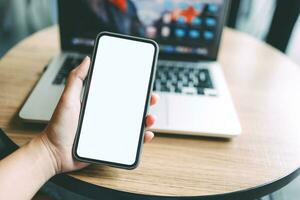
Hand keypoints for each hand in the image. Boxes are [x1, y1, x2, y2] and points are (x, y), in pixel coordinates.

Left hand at [39, 56, 157, 173]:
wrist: (54, 153)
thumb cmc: (58, 127)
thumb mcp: (67, 99)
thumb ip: (76, 79)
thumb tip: (86, 60)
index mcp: (99, 103)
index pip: (120, 93)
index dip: (134, 88)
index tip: (143, 82)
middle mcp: (107, 116)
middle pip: (131, 107)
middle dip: (145, 102)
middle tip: (152, 98)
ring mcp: (110, 130)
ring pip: (134, 124)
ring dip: (146, 120)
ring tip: (150, 118)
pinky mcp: (111, 144)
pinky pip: (130, 142)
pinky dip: (141, 139)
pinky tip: (147, 135)